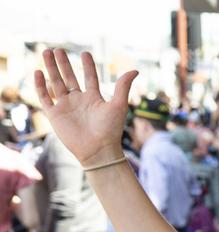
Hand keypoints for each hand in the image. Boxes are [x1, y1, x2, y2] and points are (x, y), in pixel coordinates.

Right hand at [33, 49, 137, 167]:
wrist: (98, 150)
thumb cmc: (110, 130)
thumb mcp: (118, 105)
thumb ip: (123, 87)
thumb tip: (135, 70)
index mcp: (94, 98)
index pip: (89, 78)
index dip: (88, 66)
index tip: (85, 53)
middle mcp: (79, 101)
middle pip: (69, 78)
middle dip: (63, 64)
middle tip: (58, 49)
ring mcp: (66, 107)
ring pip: (56, 83)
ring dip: (51, 69)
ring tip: (47, 52)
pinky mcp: (55, 115)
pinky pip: (45, 97)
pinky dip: (40, 85)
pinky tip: (38, 72)